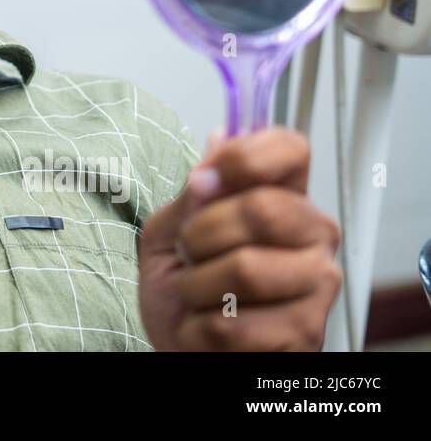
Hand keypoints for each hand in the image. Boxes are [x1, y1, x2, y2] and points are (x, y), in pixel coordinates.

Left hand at [138, 127, 340, 350]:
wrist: (182, 345)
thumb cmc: (182, 285)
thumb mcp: (169, 230)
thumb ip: (193, 191)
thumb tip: (219, 141)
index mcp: (285, 197)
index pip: (290, 149)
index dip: (243, 157)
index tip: (203, 180)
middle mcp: (314, 235)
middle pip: (262, 208)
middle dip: (201, 233)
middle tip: (189, 252)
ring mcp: (317, 285)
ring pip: (246, 269)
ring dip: (196, 285)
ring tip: (197, 293)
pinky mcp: (305, 334)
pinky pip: (235, 323)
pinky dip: (199, 327)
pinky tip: (205, 325)